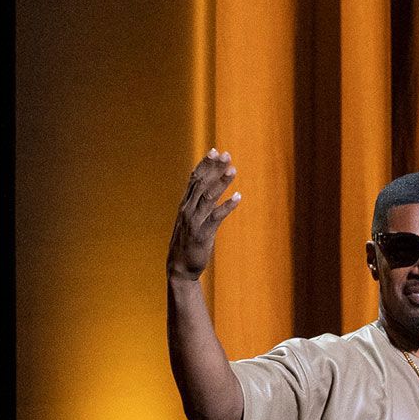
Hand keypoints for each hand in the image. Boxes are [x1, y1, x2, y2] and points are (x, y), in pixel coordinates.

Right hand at [168, 149, 241, 278]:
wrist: (180, 268)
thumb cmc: (187, 243)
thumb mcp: (190, 220)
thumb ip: (197, 205)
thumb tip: (208, 190)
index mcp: (185, 205)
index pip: (194, 179)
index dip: (204, 164)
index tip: (215, 151)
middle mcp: (188, 210)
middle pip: (202, 184)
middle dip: (214, 168)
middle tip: (226, 155)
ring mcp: (194, 222)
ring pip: (208, 197)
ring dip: (221, 182)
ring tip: (233, 170)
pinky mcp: (202, 234)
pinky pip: (216, 217)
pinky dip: (227, 206)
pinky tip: (238, 197)